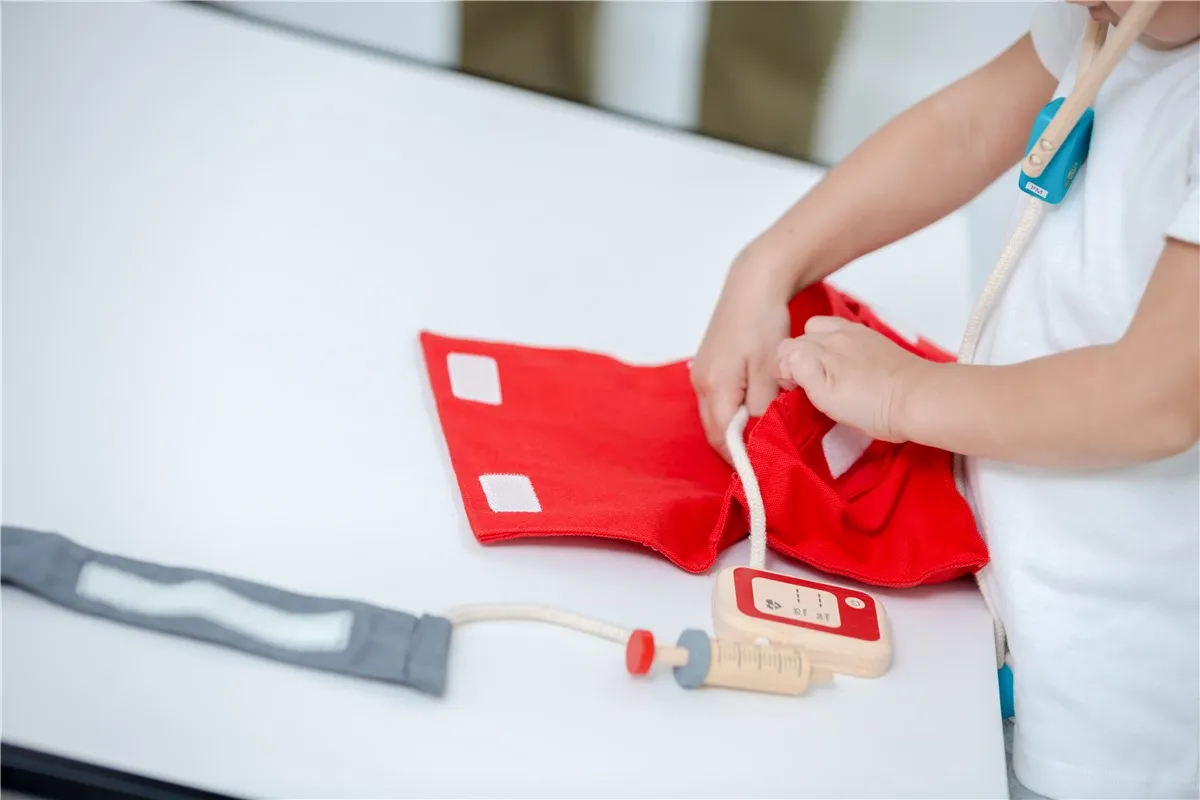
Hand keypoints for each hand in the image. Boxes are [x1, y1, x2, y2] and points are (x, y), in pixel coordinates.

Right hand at [692, 244, 796, 459]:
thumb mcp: (771, 370)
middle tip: (766, 452)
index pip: (721, 438)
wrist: (753, 285)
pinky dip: (734, 409)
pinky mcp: (709, 364)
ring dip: (736, 427)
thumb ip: (764, 408)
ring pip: (716, 414)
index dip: (741, 458)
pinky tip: (755, 405)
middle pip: (715, 429)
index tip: (762, 467)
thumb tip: (760, 433)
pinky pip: (718, 398)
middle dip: (737, 445)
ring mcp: (701, 373)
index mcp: (714, 387)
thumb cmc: (763, 324)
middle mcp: (700, 383)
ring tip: (764, 430)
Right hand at [776, 316, 932, 441]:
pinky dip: (836, 344)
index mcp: (820, 348)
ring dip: (815, 347)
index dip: (783, 372)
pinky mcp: (872, 338)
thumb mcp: (826, 396)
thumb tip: (786, 358)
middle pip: (800, 338)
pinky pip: (841, 331)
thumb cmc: (871, 406)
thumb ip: (800, 370)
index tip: (795, 391)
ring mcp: (855, 333)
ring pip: (819, 329)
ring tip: (827, 372)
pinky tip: (848, 365)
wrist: (917, 398)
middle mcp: (835, 333)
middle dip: (797, 358)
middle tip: (810, 385)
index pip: (784, 350)